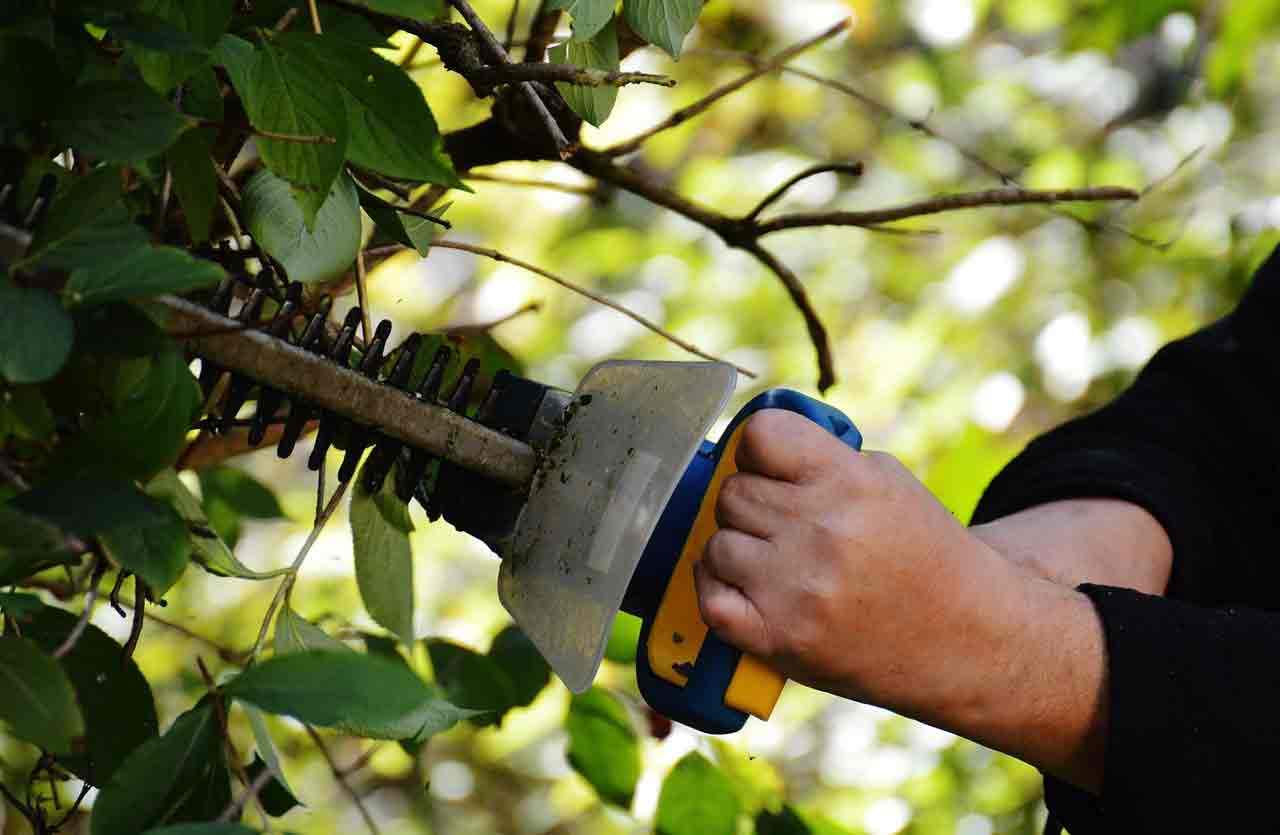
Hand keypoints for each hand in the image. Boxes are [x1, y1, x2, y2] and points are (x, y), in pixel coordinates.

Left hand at [693, 409, 1109, 791]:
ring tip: (778, 563)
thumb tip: (745, 444)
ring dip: (737, 550)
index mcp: (850, 482)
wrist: (965, 637)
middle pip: (732, 491)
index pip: (759, 434)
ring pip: (717, 542)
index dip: (757, 449)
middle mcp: (822, 531)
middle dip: (753, 504)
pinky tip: (747, 588)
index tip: (769, 466)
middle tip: (786, 525)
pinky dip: (718, 591)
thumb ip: (820, 456)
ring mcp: (798, 588)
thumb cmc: (920, 553)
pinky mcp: (778, 638)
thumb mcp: (887, 481)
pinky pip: (708, 597)